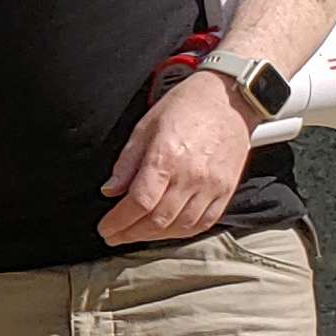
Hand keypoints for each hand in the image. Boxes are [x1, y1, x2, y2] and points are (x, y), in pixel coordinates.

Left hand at [98, 71, 254, 247]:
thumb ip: (127, 161)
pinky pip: (204, 222)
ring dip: (154, 236)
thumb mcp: (145, 126)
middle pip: (157, 219)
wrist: (229, 99)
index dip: (119, 221)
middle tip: (115, 236)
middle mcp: (191, 176)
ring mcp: (212, 186)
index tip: (106, 228)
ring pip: (180, 226)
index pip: (139, 202)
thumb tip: (110, 190)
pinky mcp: (226, 190)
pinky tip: (167, 230)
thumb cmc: (186, 106)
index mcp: (167, 157)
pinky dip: (182, 232)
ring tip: (136, 234)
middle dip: (131, 233)